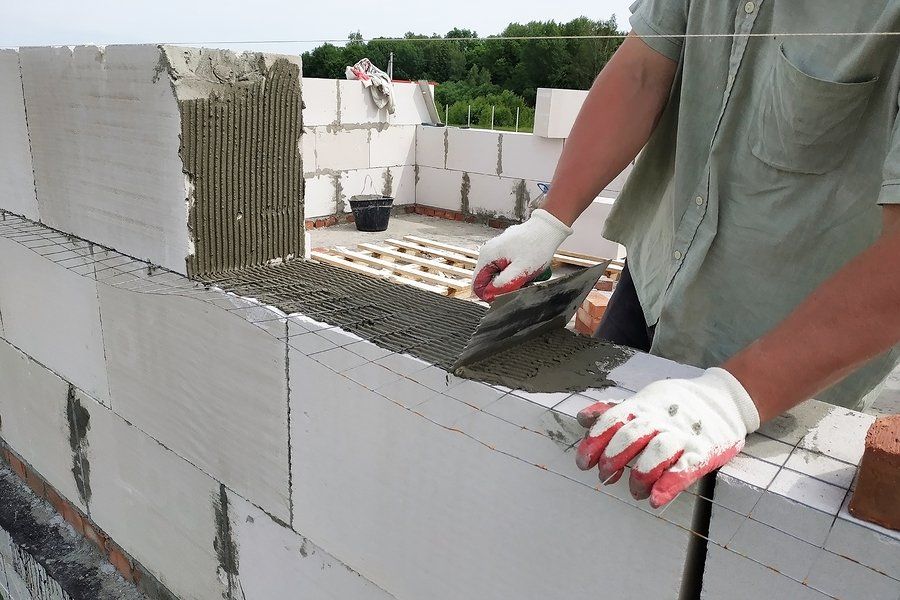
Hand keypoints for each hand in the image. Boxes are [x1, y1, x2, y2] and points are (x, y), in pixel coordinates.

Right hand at [473, 209, 572, 301]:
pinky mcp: (504, 248)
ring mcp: (495, 249)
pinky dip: (512, 270)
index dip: (488, 295)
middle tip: (519, 283)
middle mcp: (488, 251)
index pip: (477, 284)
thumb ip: (504, 284)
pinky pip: (503, 266)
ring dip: (508, 278)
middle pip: (487, 279)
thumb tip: (490, 294)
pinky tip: (525, 267)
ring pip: (496, 273)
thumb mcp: (522, 270)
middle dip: (501, 286)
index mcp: (487, 256)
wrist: (547, 227)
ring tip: (524, 274)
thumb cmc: (536, 246)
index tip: (504, 296)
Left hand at [575, 368, 759, 507]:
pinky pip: (685, 468)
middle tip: (604, 475)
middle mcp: (659, 420)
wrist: (725, 400)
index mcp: (642, 407)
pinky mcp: (703, 452)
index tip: (583, 463)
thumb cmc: (676, 406)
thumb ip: (614, 412)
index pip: (612, 420)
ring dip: (640, 473)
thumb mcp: (644, 403)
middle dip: (613, 457)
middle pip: (631, 435)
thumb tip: (582, 418)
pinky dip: (669, 484)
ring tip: (634, 491)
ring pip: (657, 451)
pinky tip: (656, 499)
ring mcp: (682, 436)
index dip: (595, 441)